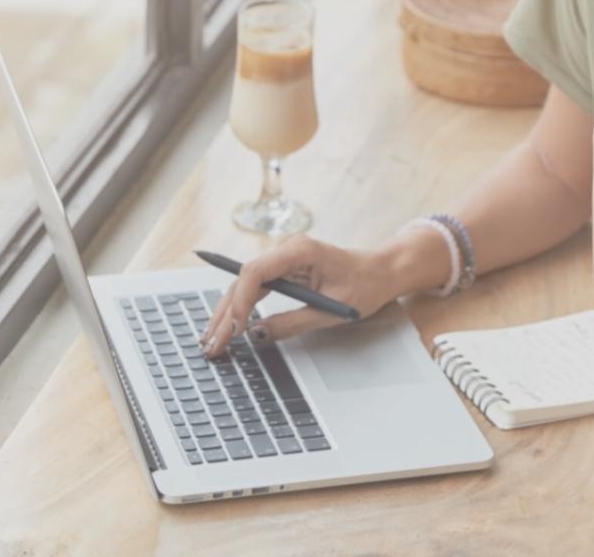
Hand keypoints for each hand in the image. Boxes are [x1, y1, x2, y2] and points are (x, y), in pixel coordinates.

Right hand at [198, 234, 398, 357]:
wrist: (382, 271)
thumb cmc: (364, 285)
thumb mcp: (329, 312)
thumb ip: (291, 323)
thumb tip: (256, 334)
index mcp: (299, 251)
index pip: (255, 272)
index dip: (240, 302)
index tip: (234, 329)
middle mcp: (286, 250)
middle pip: (243, 280)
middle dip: (226, 313)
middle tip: (211, 343)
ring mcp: (283, 259)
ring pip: (245, 285)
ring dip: (228, 312)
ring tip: (211, 339)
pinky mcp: (284, 270)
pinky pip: (256, 287)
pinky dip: (241, 307)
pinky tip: (227, 325)